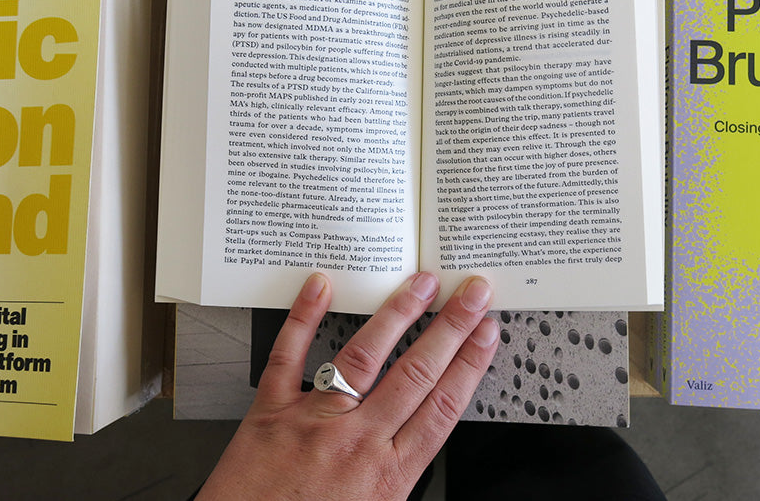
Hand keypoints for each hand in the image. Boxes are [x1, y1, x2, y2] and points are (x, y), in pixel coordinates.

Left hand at [197, 272, 498, 499]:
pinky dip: (303, 317)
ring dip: (398, 314)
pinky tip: (321, 287)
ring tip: (421, 284)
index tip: (488, 334)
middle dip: (451, 327)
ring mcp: (314, 421)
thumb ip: (399, 472)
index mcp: (387, 475)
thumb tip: (424, 433)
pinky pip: (288, 355)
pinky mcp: (271, 411)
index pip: (442, 405)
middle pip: (417, 373)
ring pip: (364, 355)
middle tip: (471, 293)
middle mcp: (356, 441)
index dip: (470, 363)